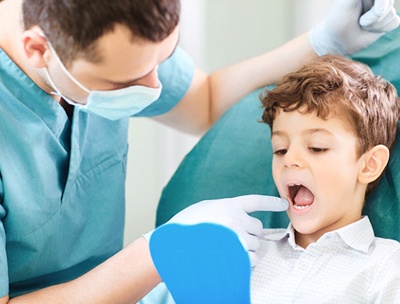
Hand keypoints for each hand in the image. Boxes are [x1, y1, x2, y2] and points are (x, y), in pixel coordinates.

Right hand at [165, 194, 287, 266]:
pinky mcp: (236, 256)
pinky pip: (252, 260)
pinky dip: (246, 261)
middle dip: (250, 233)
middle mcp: (236, 220)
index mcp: (228, 205)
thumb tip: (239, 214)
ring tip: (227, 247)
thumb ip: (224, 208)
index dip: (271, 202)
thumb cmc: (186, 225)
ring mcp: (237, 239)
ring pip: (256, 245)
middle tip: (233, 236)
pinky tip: (232, 258)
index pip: (256, 201)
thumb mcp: (205, 208)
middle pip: (258, 228)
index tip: (284, 204)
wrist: (173, 245)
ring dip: (246, 247)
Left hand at [310, 0, 399, 55]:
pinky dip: (383, 29)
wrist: (337, 41)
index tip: (374, 13)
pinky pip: (395, 21)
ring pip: (392, 14)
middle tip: (361, 22)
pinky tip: (370, 30)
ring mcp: (382, 9)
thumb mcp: (345, 4)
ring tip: (362, 26)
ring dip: (377, 25)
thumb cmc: (338, 22)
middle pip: (389, 3)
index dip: (381, 3)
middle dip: (376, 17)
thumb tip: (373, 0)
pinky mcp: (385, 21)